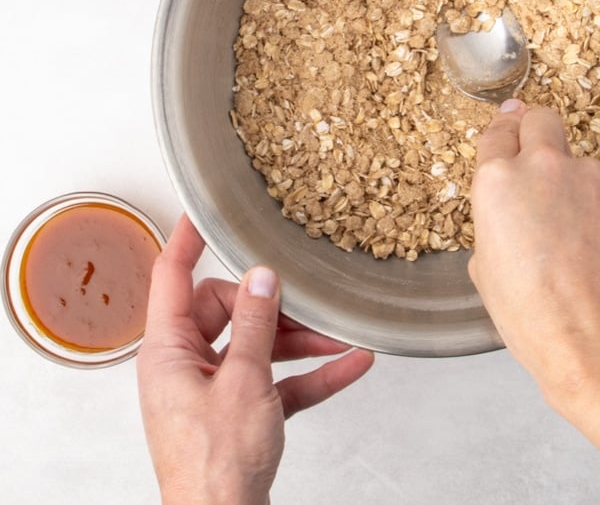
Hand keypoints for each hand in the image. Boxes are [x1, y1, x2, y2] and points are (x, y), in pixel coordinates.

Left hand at [137, 215, 373, 504]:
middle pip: (229, 311)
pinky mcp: (238, 414)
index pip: (171, 277)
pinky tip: (349, 364)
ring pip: (258, 346)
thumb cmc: (216, 467)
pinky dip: (310, 374)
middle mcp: (186, 366)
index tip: (201, 212)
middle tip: (304, 298)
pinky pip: (277, 382)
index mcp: (169, 351)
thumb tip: (261, 278)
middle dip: (274, 307)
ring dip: (301, 341)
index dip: (186, 239)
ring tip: (339, 334)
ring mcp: (213, 391)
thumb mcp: (245, 382)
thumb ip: (256, 324)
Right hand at [468, 99, 599, 392]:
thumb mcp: (485, 264)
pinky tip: (596, 240)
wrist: (591, 337)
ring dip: (571, 180)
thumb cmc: (530, 312)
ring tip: (573, 229)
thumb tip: (511, 211)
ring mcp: (589, 176)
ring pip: (577, 160)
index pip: (497, 133)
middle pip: (540, 118)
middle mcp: (543, 166)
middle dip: (535, 129)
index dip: (502, 132)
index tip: (507, 129)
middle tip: (536, 150)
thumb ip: (495, 218)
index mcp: (498, 181)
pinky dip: (599, 203)